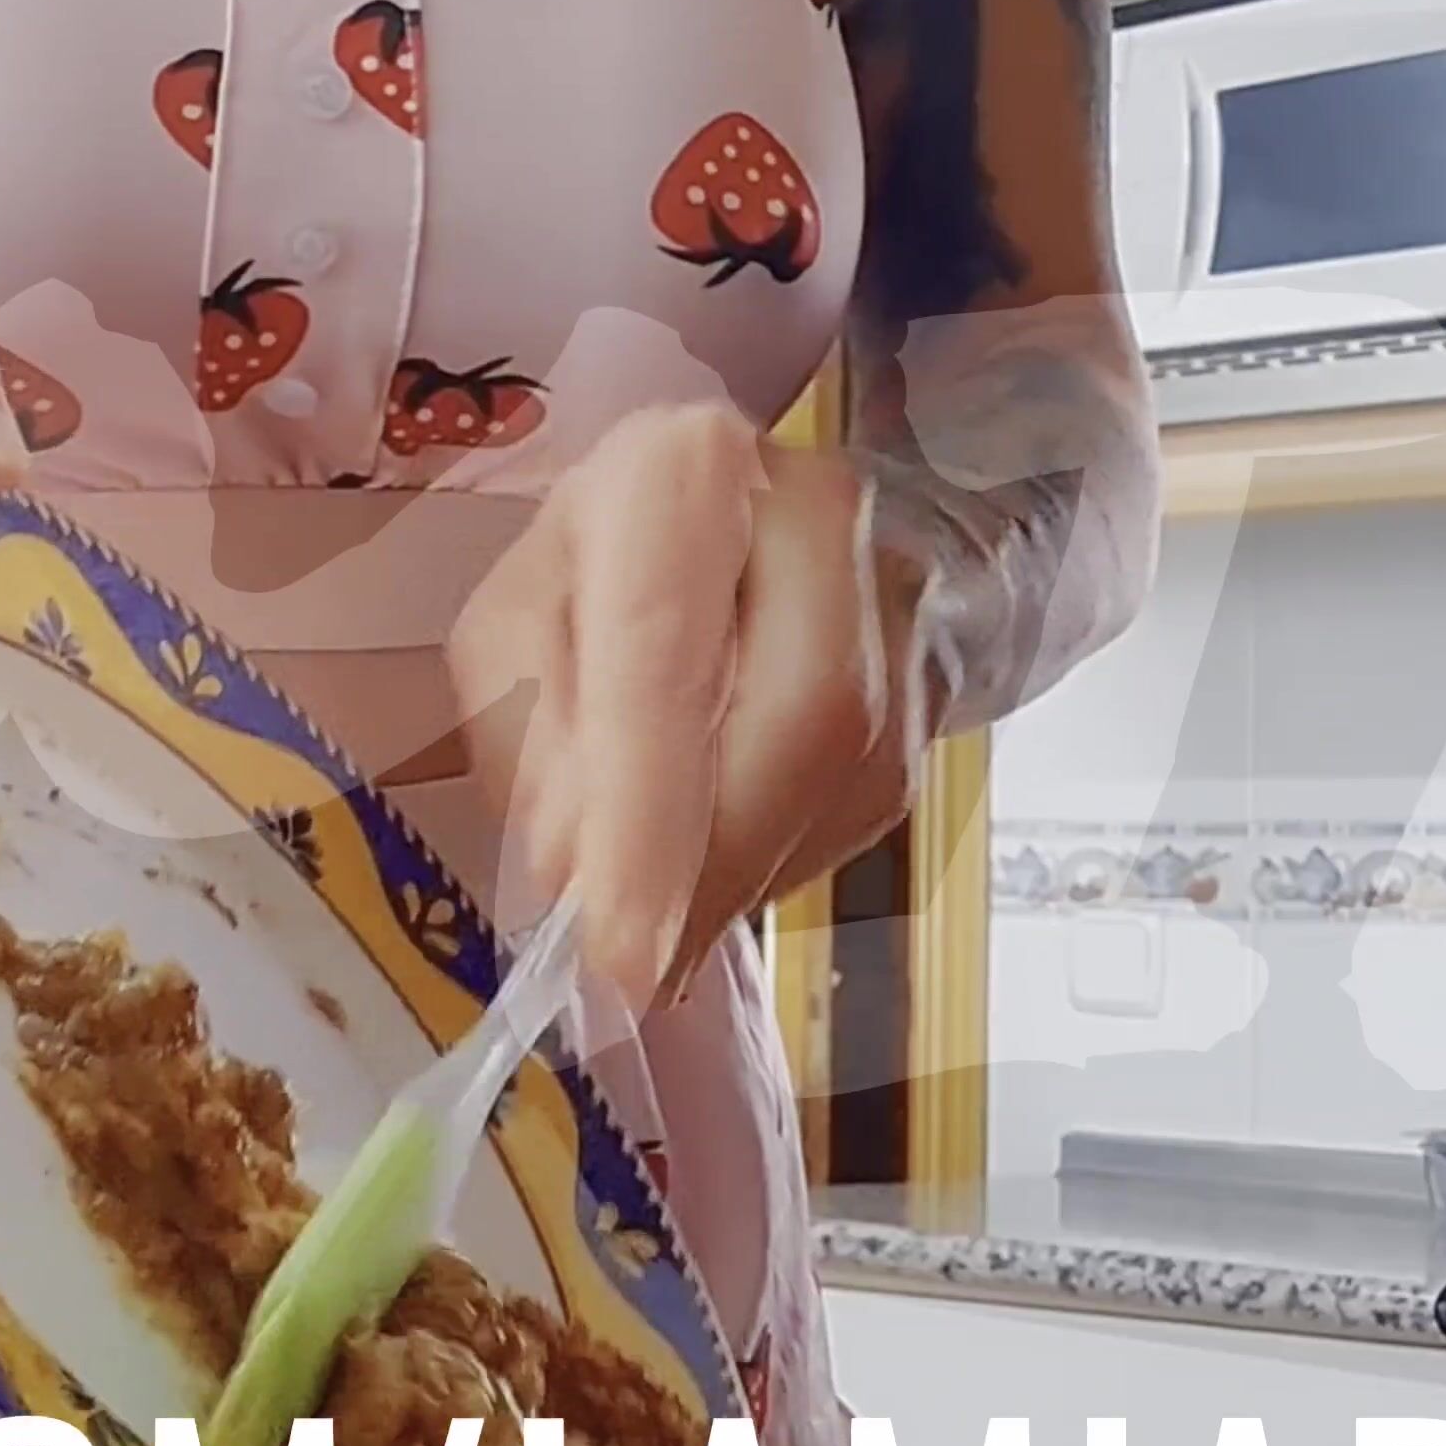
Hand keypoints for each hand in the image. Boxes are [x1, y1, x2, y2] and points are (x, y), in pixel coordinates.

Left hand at [446, 403, 926, 1016]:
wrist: (756, 513)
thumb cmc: (603, 567)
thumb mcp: (515, 623)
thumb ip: (528, 735)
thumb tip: (580, 870)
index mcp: (685, 475)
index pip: (669, 663)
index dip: (647, 820)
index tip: (619, 950)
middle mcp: (816, 517)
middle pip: (801, 722)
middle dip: (713, 869)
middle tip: (634, 970)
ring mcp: (896, 599)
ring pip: (843, 777)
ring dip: (742, 875)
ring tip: (658, 920)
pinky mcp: (930, 681)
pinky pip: (860, 806)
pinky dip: (775, 861)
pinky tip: (716, 865)